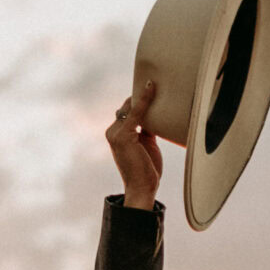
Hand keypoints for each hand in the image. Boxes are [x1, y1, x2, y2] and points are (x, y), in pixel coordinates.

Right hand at [107, 80, 162, 209]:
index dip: (139, 99)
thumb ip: (147, 128)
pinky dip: (144, 99)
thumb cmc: (146, 171)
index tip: (151, 85)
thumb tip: (154, 114)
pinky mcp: (122, 135)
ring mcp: (115, 132)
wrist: (142, 189)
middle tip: (156, 79)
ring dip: (143, 94)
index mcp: (116, 133)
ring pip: (131, 107)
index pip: (127, 111)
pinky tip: (151, 87)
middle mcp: (112, 131)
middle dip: (141, 95)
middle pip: (128, 106)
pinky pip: (136, 112)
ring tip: (157, 80)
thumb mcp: (147, 145)